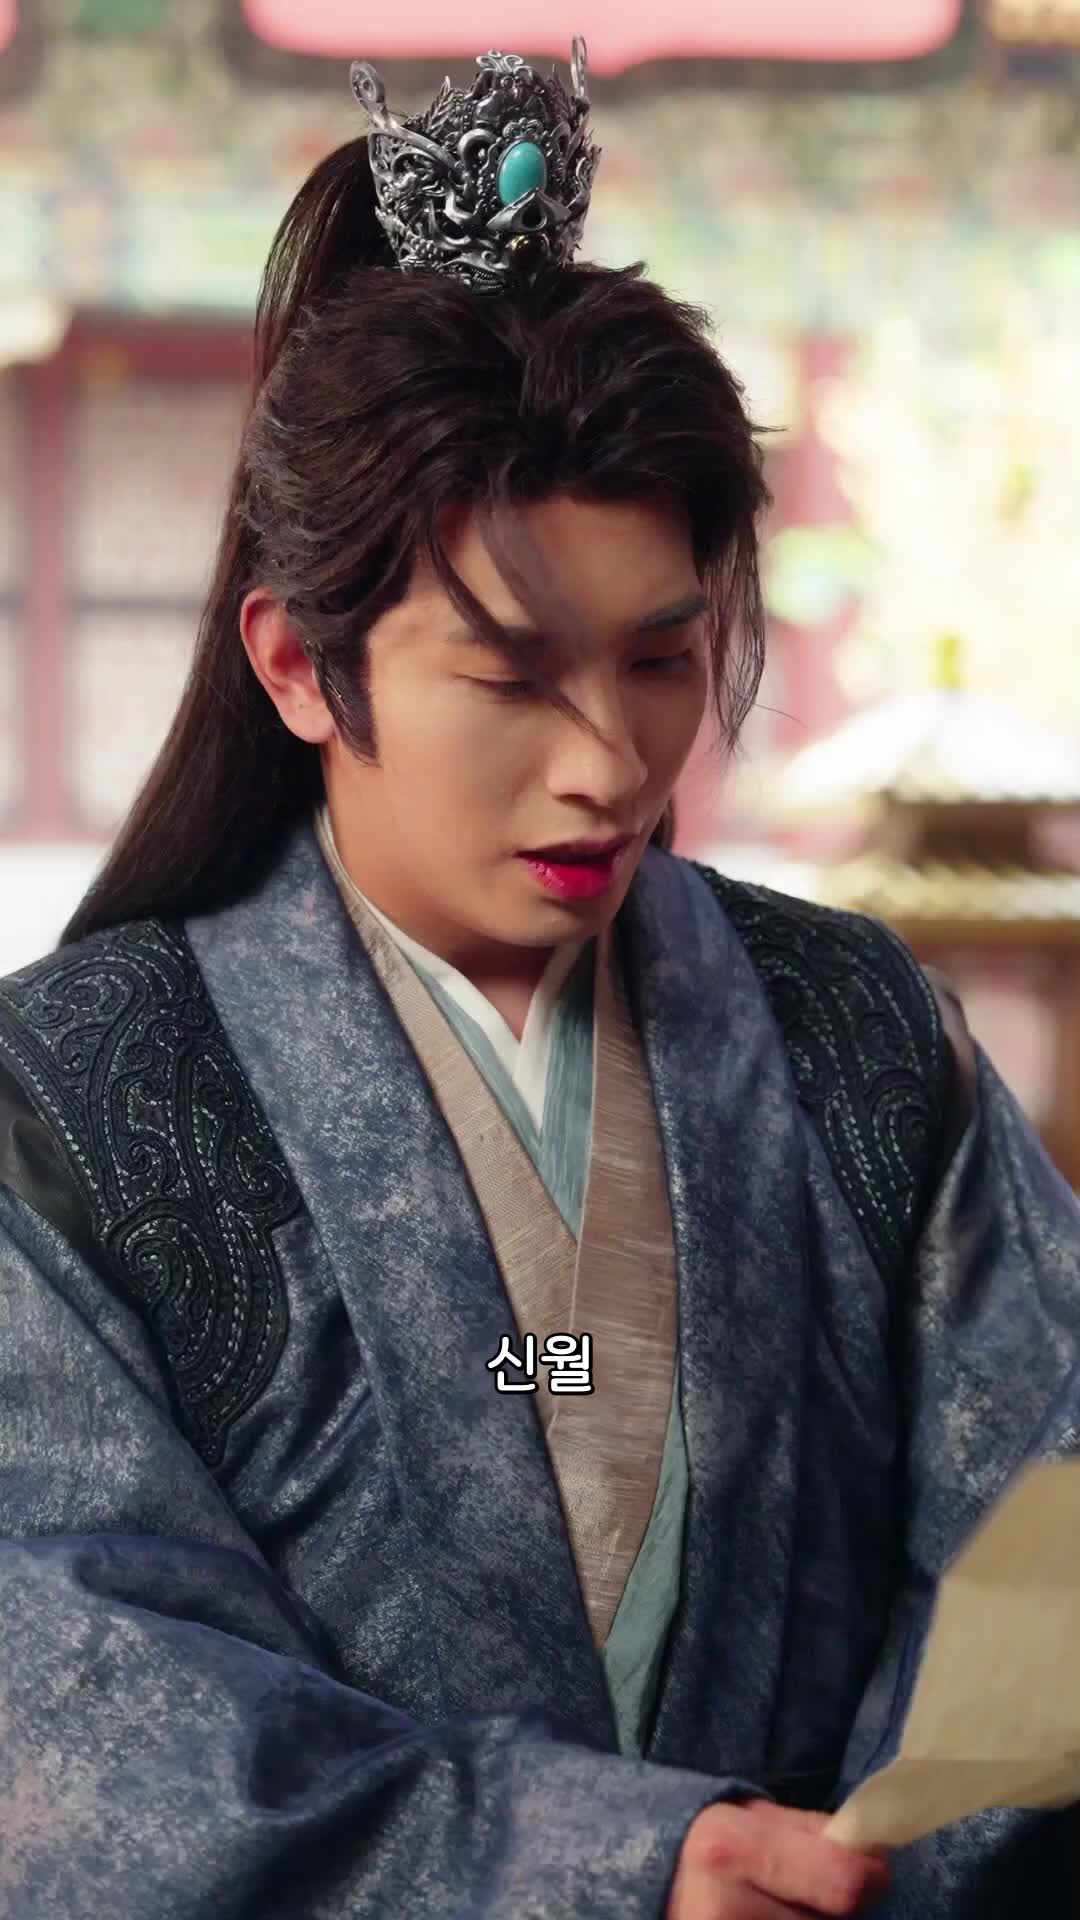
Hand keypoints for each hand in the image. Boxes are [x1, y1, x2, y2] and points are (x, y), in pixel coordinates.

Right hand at [667, 1800, 888, 1919]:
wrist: (645, 1881)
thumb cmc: (707, 1844)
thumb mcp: (753, 1817)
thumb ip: (813, 1833)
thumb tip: (874, 1855)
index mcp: (732, 1850)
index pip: (843, 1884)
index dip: (869, 1877)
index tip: (871, 1871)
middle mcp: (723, 1909)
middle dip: (834, 1911)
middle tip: (811, 1893)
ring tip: (783, 1910)